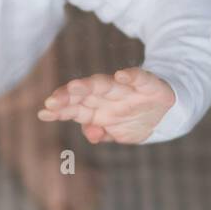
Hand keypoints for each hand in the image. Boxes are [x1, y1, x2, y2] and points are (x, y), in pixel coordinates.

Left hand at [36, 67, 175, 144]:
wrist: (167, 111)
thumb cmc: (135, 119)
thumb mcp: (118, 133)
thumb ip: (101, 132)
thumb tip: (91, 134)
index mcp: (98, 109)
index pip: (75, 108)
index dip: (60, 110)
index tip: (43, 112)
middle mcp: (109, 96)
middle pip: (86, 94)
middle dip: (69, 97)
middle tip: (52, 101)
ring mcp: (128, 89)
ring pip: (107, 85)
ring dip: (91, 85)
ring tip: (75, 87)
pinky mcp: (148, 84)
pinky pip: (140, 78)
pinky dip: (132, 76)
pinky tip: (122, 75)